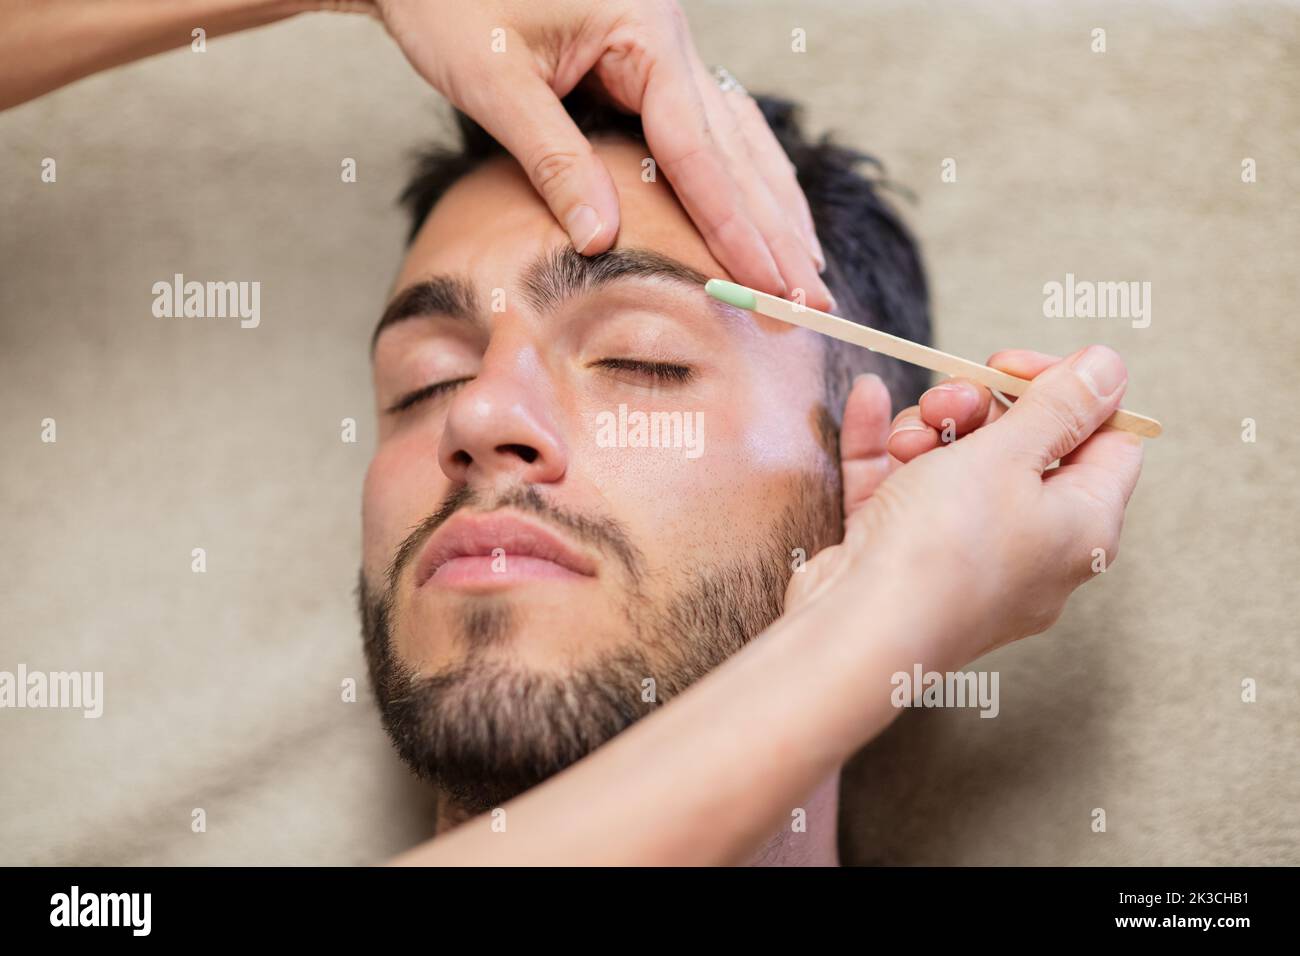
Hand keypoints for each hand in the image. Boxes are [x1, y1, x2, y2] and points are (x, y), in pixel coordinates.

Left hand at [372, 0, 830, 307]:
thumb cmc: (451, 1)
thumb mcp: (494, 82)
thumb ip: (552, 159)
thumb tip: (602, 240)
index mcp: (641, 30)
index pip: (697, 151)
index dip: (734, 228)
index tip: (768, 287)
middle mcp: (668, 36)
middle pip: (736, 150)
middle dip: (775, 232)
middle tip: (811, 303)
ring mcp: (664, 47)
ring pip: (737, 139)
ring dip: (773, 208)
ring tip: (806, 271)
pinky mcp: (648, 62)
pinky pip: (711, 127)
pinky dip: (742, 177)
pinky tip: (766, 213)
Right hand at [787, 346, 1144, 668]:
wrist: (858, 630)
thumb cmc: (944, 550)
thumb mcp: (1008, 455)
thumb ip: (1059, 405)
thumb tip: (1109, 367)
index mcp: (1083, 528)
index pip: (1107, 440)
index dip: (1066, 392)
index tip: (1012, 368)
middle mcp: (1034, 549)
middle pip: (1026, 449)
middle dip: (982, 409)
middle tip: (953, 397)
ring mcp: (968, 558)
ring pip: (959, 467)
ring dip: (929, 430)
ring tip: (906, 436)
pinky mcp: (906, 559)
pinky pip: (904, 489)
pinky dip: (887, 447)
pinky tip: (868, 400)